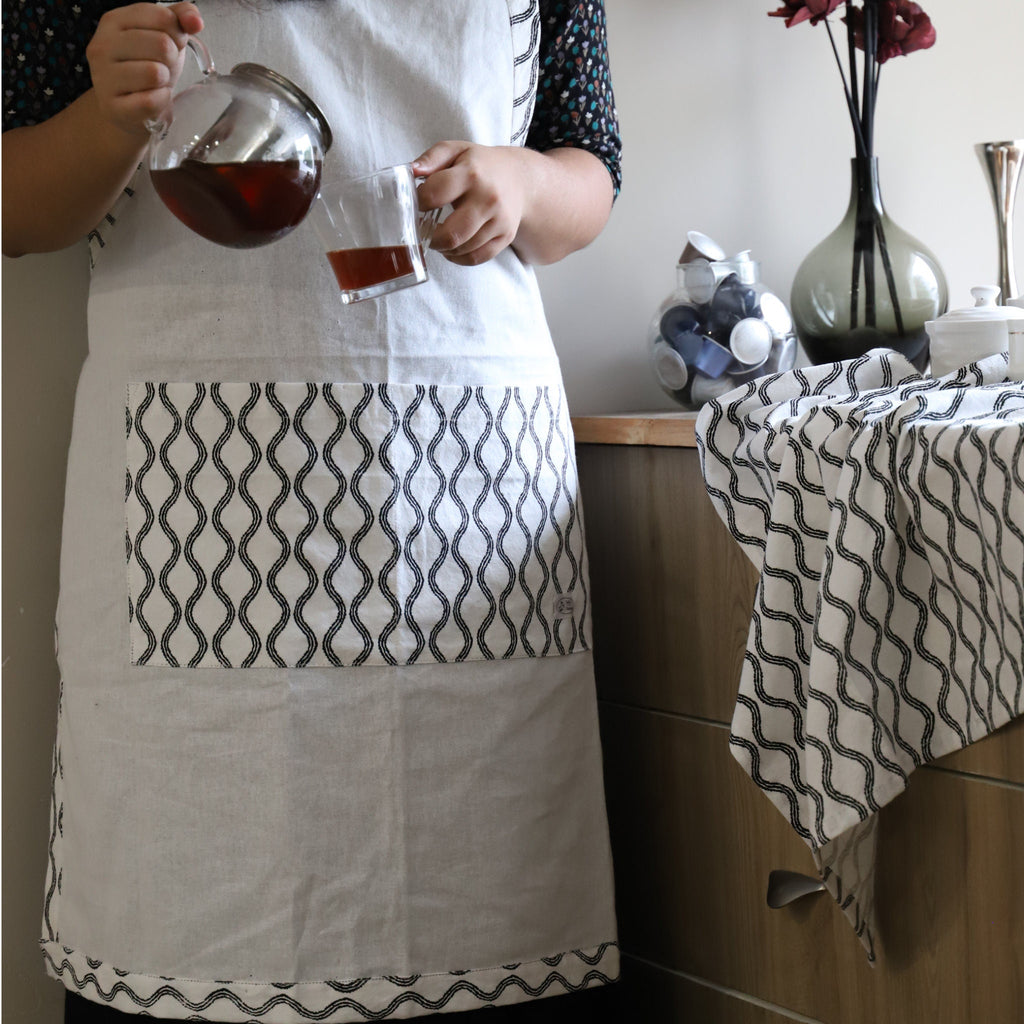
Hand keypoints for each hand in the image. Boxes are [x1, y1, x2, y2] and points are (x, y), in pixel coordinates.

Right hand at [86, 2, 203, 137]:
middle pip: (161, 44)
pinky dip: (161, 101)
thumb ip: (180, 18)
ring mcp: (103, 77)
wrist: (130, 107)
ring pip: (155, 73)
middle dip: (172, 59)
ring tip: (156, 83)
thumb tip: (195, 20)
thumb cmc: (147, 66)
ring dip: (165, 81)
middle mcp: (102, 45)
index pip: (162, 17)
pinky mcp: (112, 107)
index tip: (171, 44)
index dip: (177, 34)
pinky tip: (153, 98)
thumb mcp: (164, 36)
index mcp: (113, 20)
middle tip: (164, 67)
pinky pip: (150, 101)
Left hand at [412, 141, 528, 265]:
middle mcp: (488, 199)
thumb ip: (431, 158)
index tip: (416, 204)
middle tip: (424, 231)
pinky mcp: (505, 237)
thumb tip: (411, 172)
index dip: (419, 202)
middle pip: (451, 234)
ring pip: (462, 249)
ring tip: (439, 237)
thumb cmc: (480, 165)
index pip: (435, 194)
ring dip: (444, 248)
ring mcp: (499, 221)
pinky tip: (452, 248)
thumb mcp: (456, 151)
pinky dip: (459, 258)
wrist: (519, 178)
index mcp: (471, 174)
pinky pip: (477, 258)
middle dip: (430, 237)